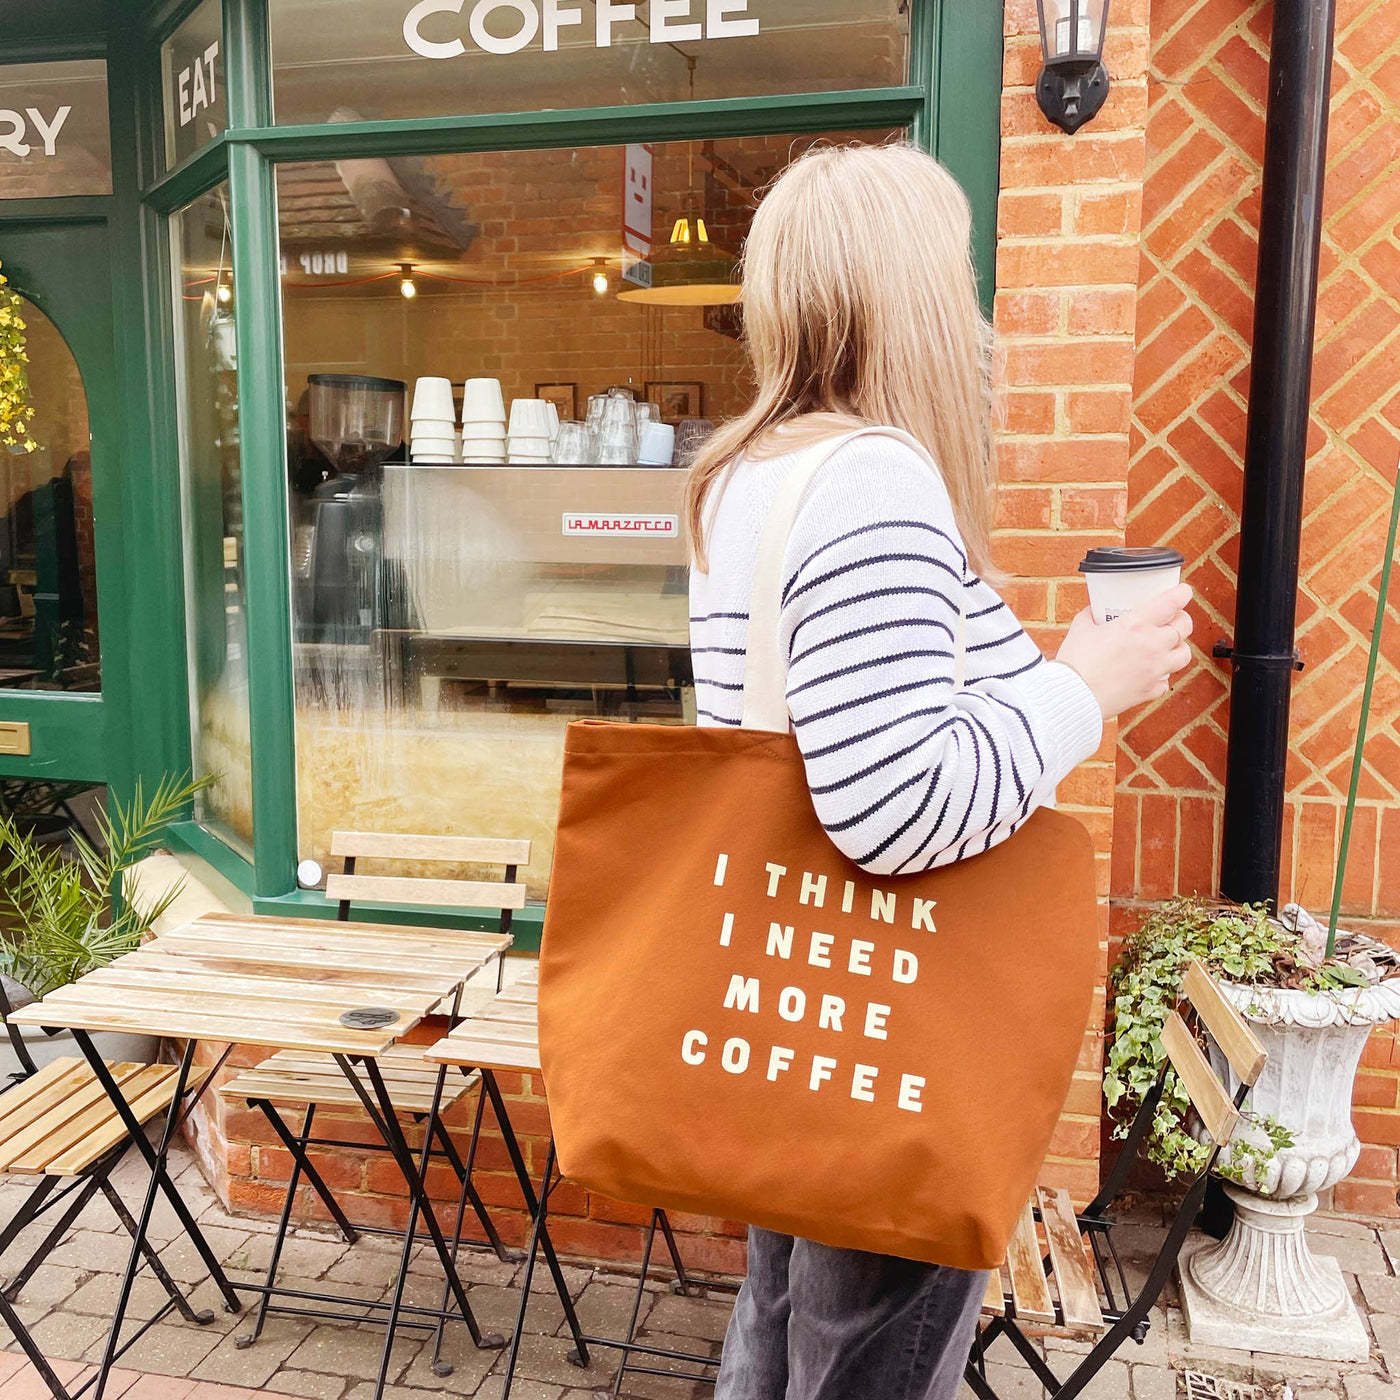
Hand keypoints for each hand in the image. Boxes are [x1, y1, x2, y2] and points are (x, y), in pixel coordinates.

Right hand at [1056, 584, 1193, 718]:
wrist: (1073, 696)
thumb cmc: (1075, 663)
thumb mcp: (1080, 629)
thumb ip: (1091, 616)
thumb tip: (1094, 611)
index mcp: (1135, 625)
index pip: (1171, 603)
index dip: (1181, 593)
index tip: (1182, 591)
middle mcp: (1152, 645)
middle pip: (1184, 627)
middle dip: (1182, 619)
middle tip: (1174, 618)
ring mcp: (1155, 669)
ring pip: (1184, 654)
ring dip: (1179, 646)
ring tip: (1169, 645)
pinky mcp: (1151, 690)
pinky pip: (1166, 680)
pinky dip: (1161, 674)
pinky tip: (1151, 671)